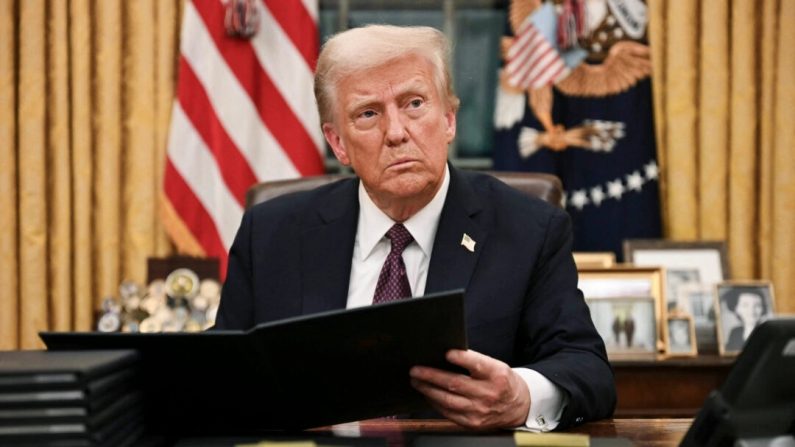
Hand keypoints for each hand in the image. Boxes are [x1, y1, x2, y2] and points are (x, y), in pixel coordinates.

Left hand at [409, 349, 530, 429]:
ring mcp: (479, 411)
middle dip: (431, 376)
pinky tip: (427, 394)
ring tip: (416, 381)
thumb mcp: (496, 366)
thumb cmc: (503, 382)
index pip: (478, 365)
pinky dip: (435, 403)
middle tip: (416, 370)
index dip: (461, 359)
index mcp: (497, 375)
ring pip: (448, 400)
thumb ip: (475, 362)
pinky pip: (448, 413)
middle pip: (455, 384)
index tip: (447, 353)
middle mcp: (488, 394)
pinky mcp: (472, 423)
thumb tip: (446, 355)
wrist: (517, 407)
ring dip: (428, 389)